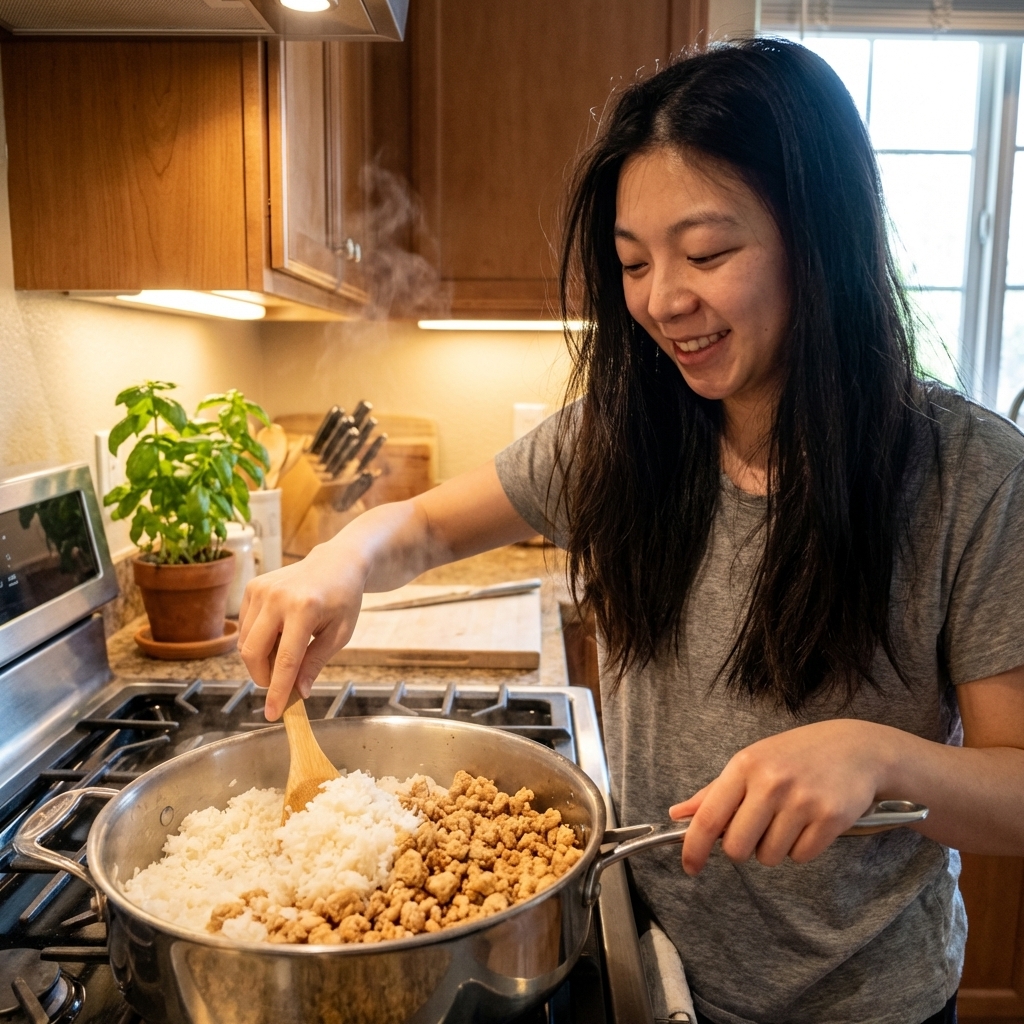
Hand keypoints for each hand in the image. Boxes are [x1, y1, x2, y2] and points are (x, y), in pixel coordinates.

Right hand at [238, 540, 368, 720]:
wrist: (337, 562)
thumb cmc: (343, 599)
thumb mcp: (340, 634)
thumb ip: (316, 663)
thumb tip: (298, 693)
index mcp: (304, 609)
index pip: (286, 660)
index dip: (278, 691)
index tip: (272, 714)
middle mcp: (277, 598)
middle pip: (254, 653)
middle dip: (264, 677)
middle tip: (281, 684)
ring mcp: (261, 590)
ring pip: (245, 643)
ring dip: (261, 659)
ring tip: (287, 651)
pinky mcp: (252, 587)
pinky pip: (244, 627)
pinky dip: (257, 640)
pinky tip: (279, 633)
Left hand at [668, 720, 896, 874]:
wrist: (855, 748)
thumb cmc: (795, 756)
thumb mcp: (752, 762)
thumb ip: (714, 792)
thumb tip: (677, 815)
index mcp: (744, 766)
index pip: (709, 817)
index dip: (694, 848)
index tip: (690, 867)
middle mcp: (771, 782)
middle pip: (738, 848)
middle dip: (743, 849)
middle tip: (757, 830)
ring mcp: (802, 800)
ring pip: (770, 856)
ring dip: (775, 847)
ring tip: (789, 818)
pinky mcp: (831, 818)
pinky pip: (801, 857)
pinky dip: (802, 848)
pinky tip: (810, 822)